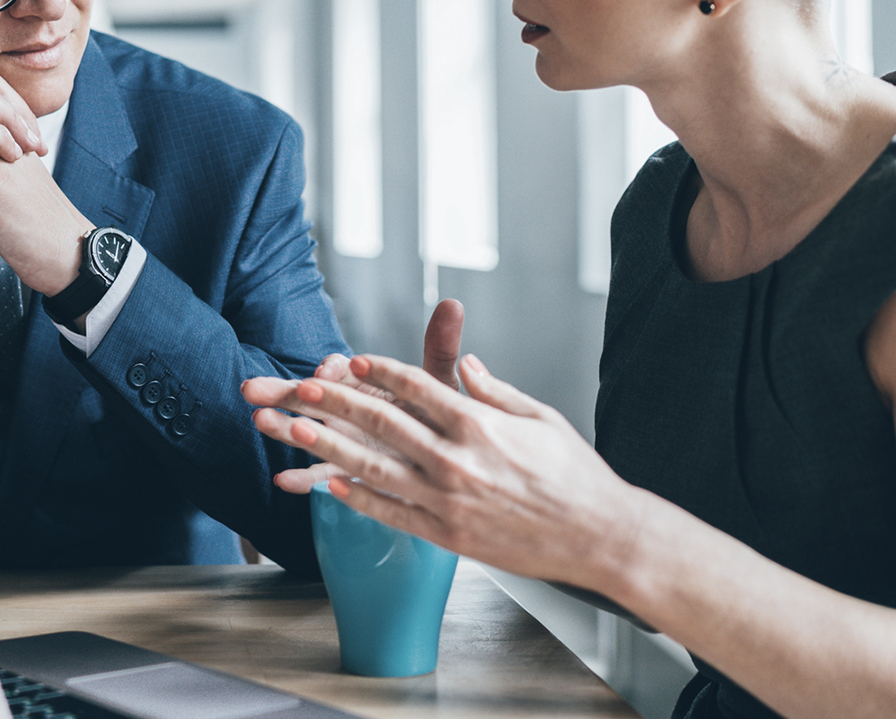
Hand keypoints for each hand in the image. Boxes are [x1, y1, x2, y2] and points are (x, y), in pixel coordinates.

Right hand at [243, 300, 467, 492]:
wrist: (442, 456)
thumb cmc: (438, 414)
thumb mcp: (439, 382)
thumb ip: (439, 347)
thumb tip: (451, 305)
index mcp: (364, 382)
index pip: (341, 370)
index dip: (331, 369)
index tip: (326, 370)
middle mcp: (347, 408)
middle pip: (310, 396)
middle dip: (283, 391)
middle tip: (253, 389)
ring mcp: (343, 439)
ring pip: (307, 432)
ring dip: (282, 428)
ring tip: (260, 422)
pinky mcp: (346, 469)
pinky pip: (321, 475)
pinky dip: (302, 479)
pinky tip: (284, 481)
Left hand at [250, 346, 649, 592]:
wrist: (599, 536)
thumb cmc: (574, 475)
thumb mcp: (539, 417)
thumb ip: (494, 389)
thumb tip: (466, 363)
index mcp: (479, 423)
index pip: (417, 387)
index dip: (379, 372)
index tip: (351, 360)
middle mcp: (457, 459)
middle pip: (383, 423)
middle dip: (336, 402)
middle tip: (300, 387)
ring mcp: (448, 500)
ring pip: (375, 468)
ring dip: (330, 447)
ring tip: (296, 431)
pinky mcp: (448, 535)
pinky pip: (393, 513)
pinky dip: (359, 499)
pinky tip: (330, 486)